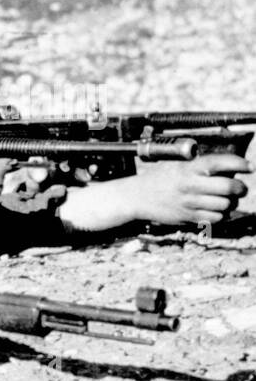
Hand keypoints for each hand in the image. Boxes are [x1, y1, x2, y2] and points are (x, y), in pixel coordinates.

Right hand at [61, 154, 250, 229]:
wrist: (136, 197)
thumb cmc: (158, 178)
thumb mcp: (176, 165)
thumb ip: (199, 167)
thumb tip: (229, 169)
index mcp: (187, 168)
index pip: (219, 162)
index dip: (239, 163)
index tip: (248, 166)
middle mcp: (189, 185)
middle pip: (228, 187)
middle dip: (240, 188)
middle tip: (241, 188)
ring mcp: (189, 203)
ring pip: (225, 205)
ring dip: (231, 203)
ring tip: (228, 200)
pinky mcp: (187, 217)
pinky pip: (215, 218)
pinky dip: (221, 215)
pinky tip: (217, 210)